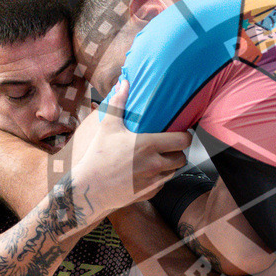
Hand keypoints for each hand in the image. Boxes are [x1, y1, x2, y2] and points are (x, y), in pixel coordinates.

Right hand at [72, 80, 190, 216]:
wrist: (90, 188)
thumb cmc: (98, 156)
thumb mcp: (108, 127)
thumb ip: (119, 103)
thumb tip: (124, 83)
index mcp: (149, 145)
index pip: (183, 140)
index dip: (185, 136)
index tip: (180, 133)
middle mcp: (155, 164)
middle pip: (182, 157)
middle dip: (178, 151)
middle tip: (170, 146)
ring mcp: (154, 180)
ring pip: (174, 171)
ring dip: (170, 165)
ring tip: (160, 158)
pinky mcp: (150, 193)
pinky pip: (163, 184)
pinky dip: (160, 178)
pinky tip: (149, 172)